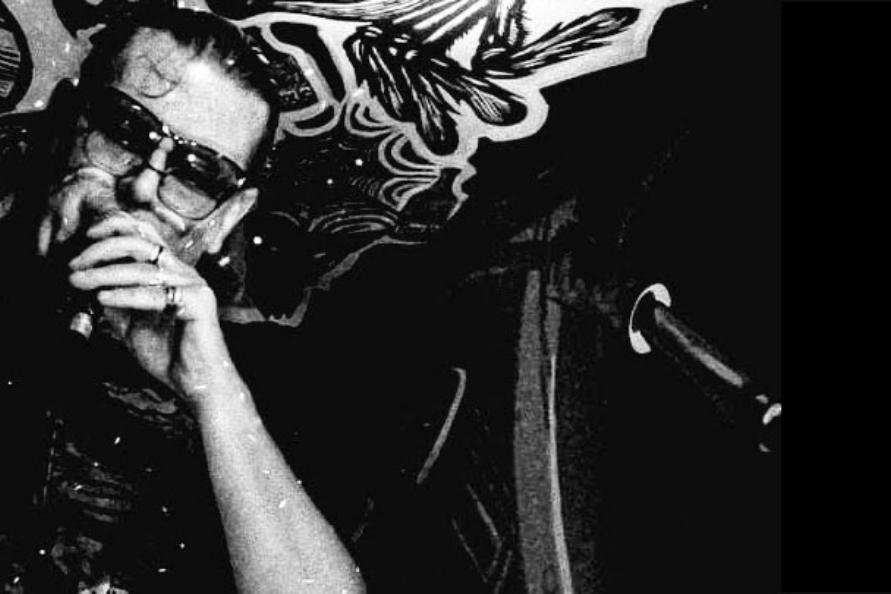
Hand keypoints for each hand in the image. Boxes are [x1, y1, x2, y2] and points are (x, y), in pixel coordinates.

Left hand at [68, 213, 234, 408]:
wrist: (197, 382)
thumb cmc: (169, 355)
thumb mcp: (130, 325)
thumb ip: (114, 303)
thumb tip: (87, 283)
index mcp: (172, 272)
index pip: (145, 235)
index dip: (115, 228)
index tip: (86, 237)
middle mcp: (184, 273)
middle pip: (142, 243)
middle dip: (102, 250)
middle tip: (74, 266)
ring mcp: (194, 286)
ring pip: (144, 269)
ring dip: (105, 273)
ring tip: (79, 282)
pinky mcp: (199, 303)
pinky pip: (156, 295)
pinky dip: (125, 295)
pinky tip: (102, 298)